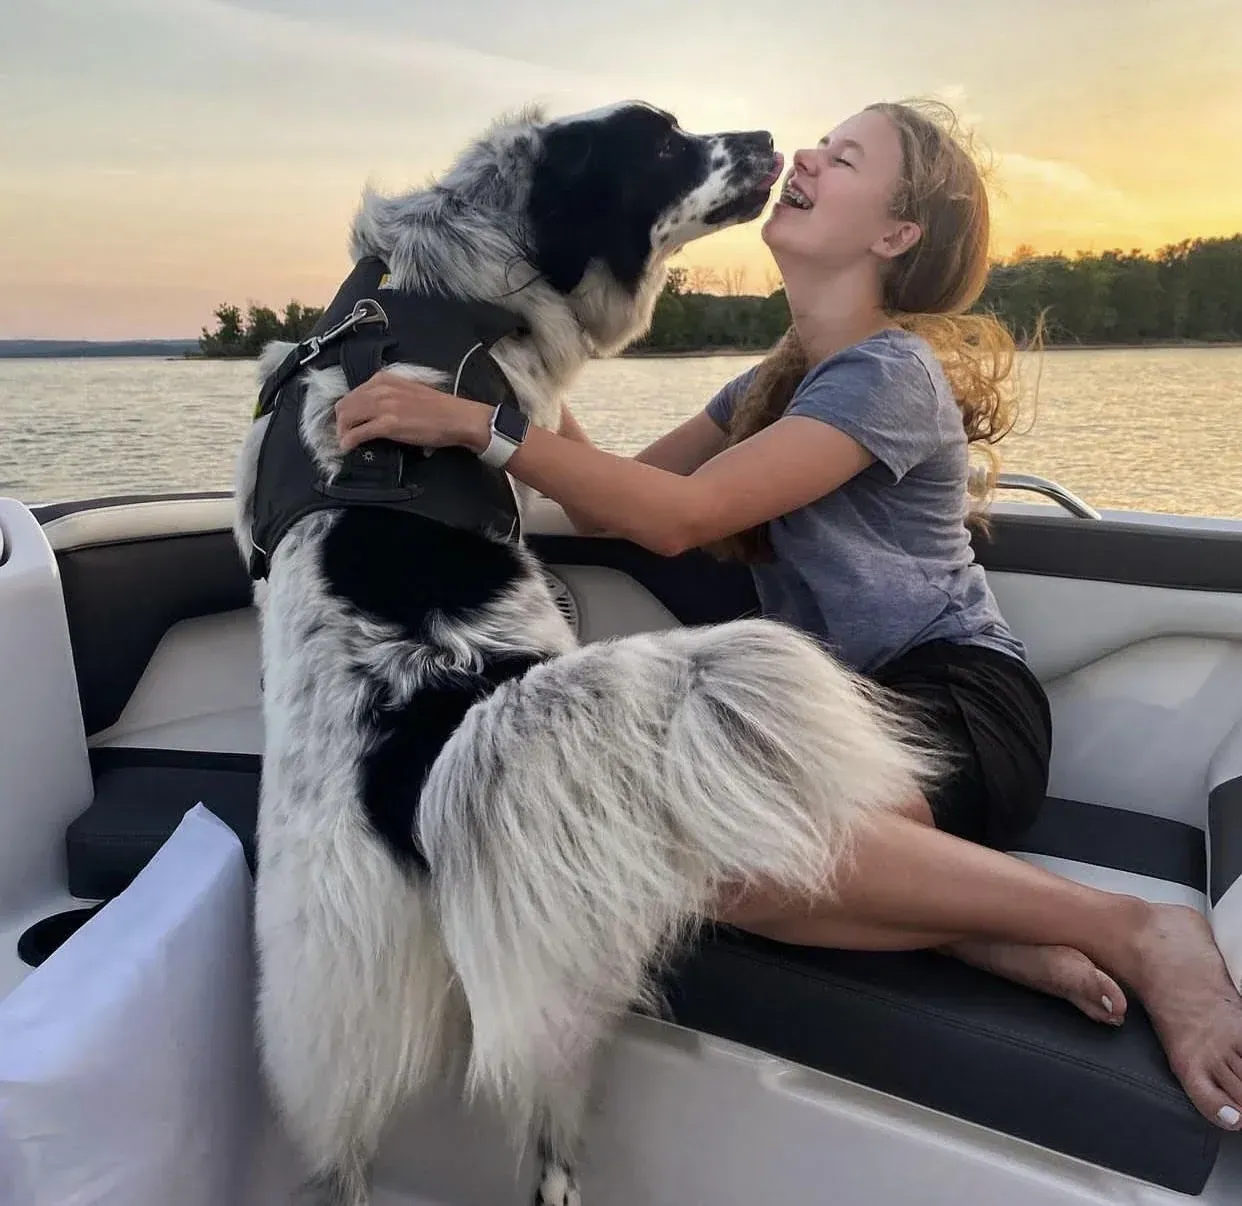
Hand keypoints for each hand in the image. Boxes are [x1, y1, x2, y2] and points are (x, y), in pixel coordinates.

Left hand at [334, 371, 490, 453]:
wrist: (457, 417)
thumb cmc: (440, 408)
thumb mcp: (409, 391)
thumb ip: (390, 395)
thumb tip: (376, 410)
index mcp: (385, 379)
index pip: (353, 393)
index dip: (347, 409)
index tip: (348, 421)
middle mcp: (381, 389)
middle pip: (345, 404)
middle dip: (340, 421)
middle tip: (343, 434)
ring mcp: (383, 406)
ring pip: (347, 417)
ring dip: (342, 432)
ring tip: (345, 441)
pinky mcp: (387, 424)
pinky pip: (357, 433)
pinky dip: (348, 441)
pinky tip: (348, 447)